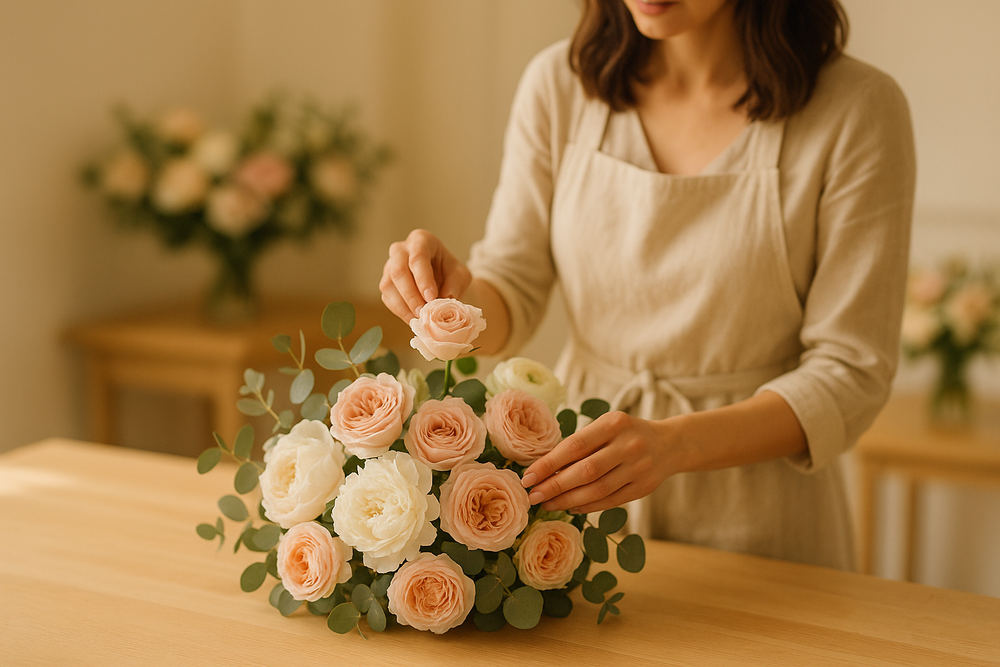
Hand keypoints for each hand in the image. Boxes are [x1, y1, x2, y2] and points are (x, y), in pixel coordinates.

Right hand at [380, 229, 470, 322]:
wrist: (440, 276)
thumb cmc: (449, 271)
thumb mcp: (460, 274)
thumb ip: (454, 285)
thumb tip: (444, 300)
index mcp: (421, 240)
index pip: (418, 257)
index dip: (423, 279)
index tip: (431, 298)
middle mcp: (400, 250)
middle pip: (399, 271)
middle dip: (411, 295)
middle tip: (424, 313)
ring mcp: (389, 266)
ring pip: (389, 285)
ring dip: (404, 306)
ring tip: (420, 319)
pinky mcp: (386, 283)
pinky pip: (387, 298)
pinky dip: (400, 311)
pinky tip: (414, 319)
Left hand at [520, 411, 680, 513]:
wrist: (669, 444)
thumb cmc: (626, 434)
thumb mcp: (606, 427)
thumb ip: (581, 443)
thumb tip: (543, 468)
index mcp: (614, 424)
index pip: (574, 446)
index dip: (548, 463)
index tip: (528, 477)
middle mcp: (628, 445)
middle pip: (585, 471)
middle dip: (554, 486)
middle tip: (533, 496)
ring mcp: (638, 468)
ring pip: (597, 490)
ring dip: (567, 500)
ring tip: (547, 504)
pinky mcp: (644, 488)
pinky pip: (610, 501)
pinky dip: (587, 506)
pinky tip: (570, 507)